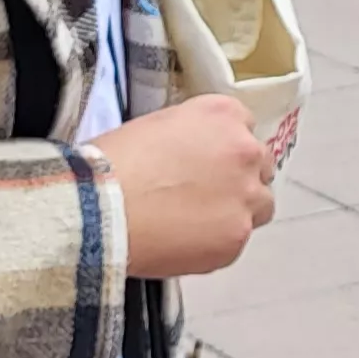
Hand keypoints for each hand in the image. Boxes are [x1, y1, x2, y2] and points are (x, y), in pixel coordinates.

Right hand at [92, 93, 275, 279]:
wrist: (99, 209)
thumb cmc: (112, 165)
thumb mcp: (155, 126)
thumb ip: (191, 136)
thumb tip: (193, 157)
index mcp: (223, 114)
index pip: (243, 127)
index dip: (223, 148)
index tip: (208, 162)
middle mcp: (245, 150)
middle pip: (259, 165)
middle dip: (238, 178)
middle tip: (205, 194)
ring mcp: (246, 195)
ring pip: (260, 205)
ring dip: (237, 211)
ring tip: (198, 223)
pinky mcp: (237, 235)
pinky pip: (237, 240)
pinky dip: (217, 243)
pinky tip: (185, 243)